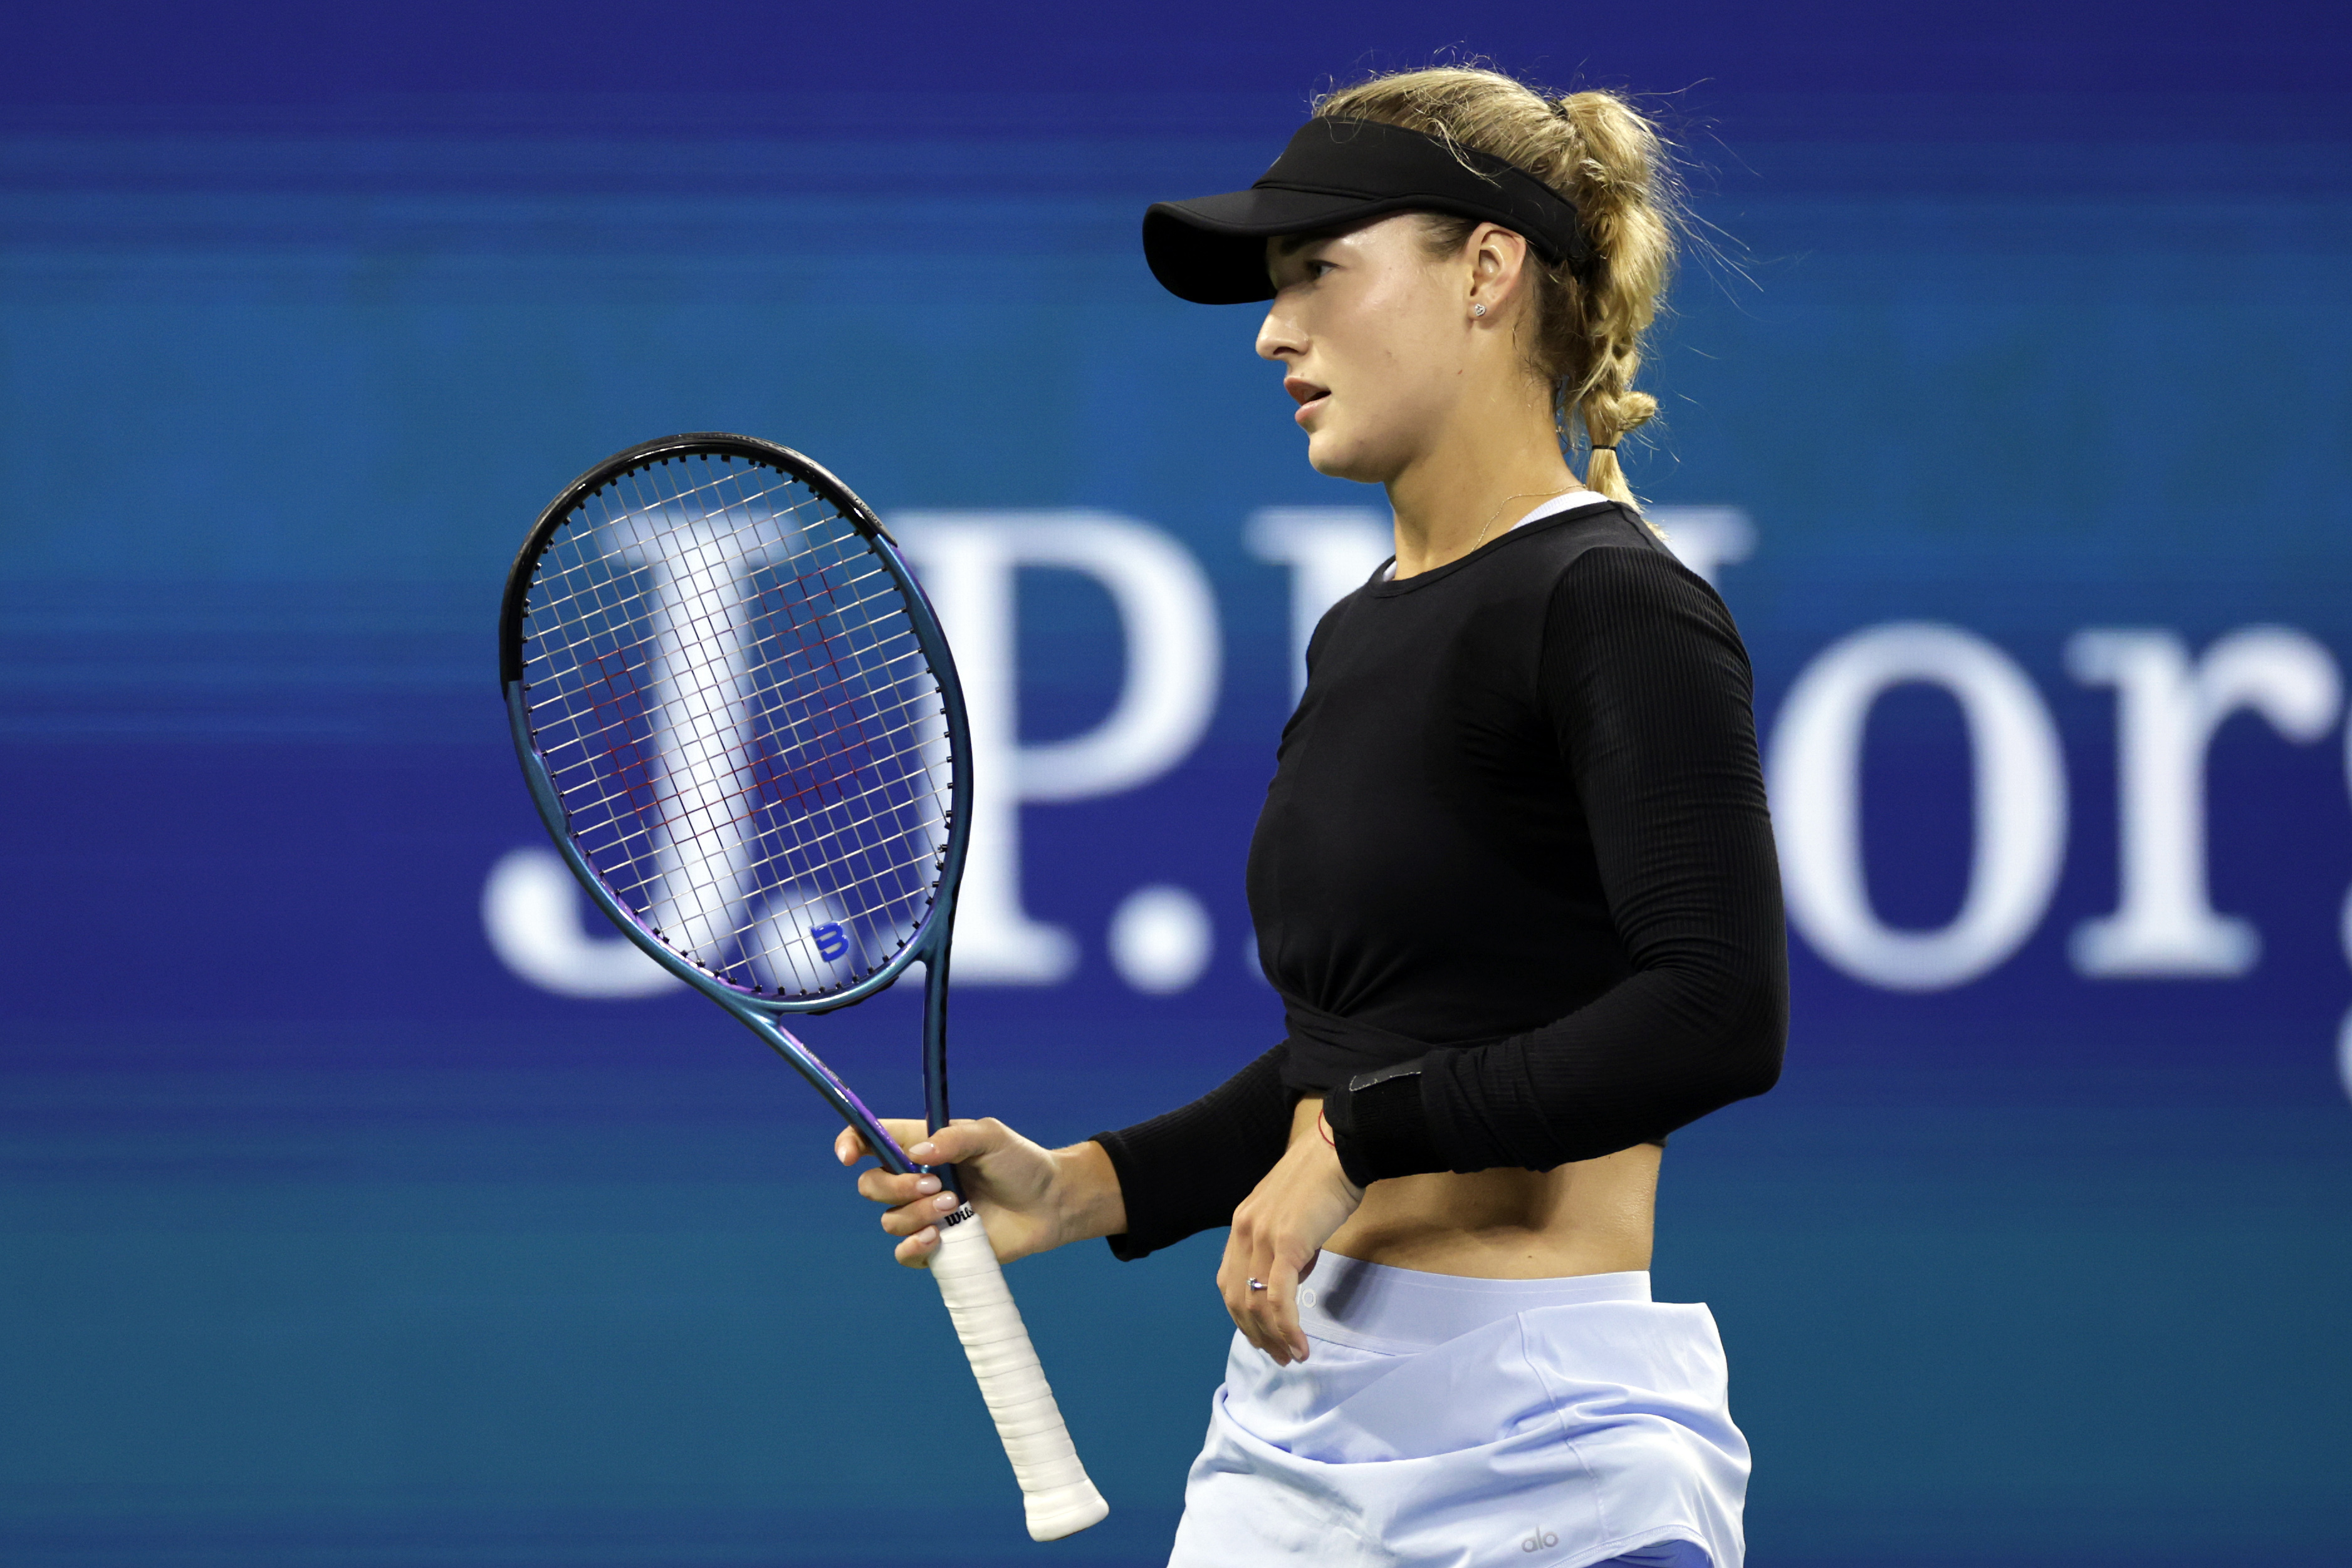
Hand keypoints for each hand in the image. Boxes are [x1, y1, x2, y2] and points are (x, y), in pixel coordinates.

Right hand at [834, 1117, 1121, 1268]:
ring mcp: (925, 1216)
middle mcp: (916, 1181)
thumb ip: (954, 1138)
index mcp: (921, 1147)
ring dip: (915, 1214)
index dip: (850, 1144)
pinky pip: (903, 1253)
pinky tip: (937, 1237)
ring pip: (888, 1221)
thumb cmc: (1021, 1163)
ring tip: (955, 1206)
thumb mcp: (991, 1136)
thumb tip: (916, 1152)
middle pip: (870, 1185)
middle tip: (935, 1184)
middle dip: (894, 1186)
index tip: (848, 1155)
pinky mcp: (938, 1247)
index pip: (871, 1140)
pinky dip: (913, 1245)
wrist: (1051, 1204)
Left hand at [1217, 1113, 1364, 1365]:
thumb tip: (1293, 1278)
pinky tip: (1301, 1345)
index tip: (1263, 1337)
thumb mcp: (1293, 1216)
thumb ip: (1285, 1246)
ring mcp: (1262, 1237)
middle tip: (1277, 1357)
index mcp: (1242, 1224)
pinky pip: (1279, 1297)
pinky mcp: (1287, 1243)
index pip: (1230, 1282)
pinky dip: (1287, 1327)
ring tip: (1293, 1356)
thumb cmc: (1324, 1180)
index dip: (1243, 1315)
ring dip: (1273, 1338)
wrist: (1341, 1150)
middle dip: (1256, 1335)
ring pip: (1256, 1304)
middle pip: (1237, 1299)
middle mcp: (1244, 1231)